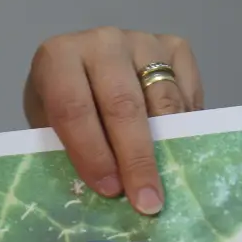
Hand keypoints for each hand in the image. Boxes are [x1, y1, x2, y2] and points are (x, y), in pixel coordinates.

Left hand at [23, 27, 203, 215]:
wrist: (86, 70)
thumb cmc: (66, 108)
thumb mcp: (54, 128)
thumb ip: (74, 152)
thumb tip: (110, 194)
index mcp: (58, 58)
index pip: (74, 107)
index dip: (92, 152)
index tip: (111, 190)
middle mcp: (102, 42)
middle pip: (123, 105)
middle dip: (136, 159)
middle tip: (147, 200)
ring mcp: (142, 41)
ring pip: (162, 99)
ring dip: (167, 148)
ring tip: (168, 186)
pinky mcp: (174, 47)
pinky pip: (187, 92)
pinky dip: (187, 125)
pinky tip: (178, 150)